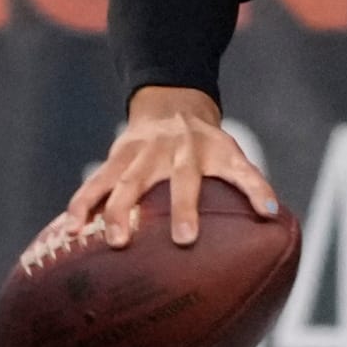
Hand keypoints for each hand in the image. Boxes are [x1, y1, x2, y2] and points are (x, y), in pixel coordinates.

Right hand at [62, 86, 278, 247]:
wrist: (169, 104)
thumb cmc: (206, 144)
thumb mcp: (233, 155)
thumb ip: (252, 183)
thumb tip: (275, 216)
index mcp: (214, 151)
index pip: (240, 170)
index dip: (256, 188)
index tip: (267, 211)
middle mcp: (179, 151)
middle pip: (182, 179)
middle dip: (184, 208)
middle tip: (185, 240)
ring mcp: (145, 154)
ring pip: (130, 181)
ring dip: (122, 210)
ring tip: (117, 241)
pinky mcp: (117, 159)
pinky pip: (96, 183)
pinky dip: (82, 204)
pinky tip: (71, 229)